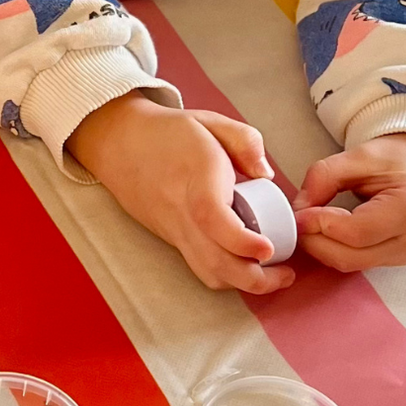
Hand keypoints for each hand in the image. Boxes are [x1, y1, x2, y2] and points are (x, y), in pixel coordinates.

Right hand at [68, 93, 294, 294]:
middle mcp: (182, 212)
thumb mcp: (212, 121)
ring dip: (241, 283)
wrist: (120, 144)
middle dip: (254, 279)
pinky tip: (244, 266)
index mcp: (196, 179)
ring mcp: (174, 229)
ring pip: (206, 271)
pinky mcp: (171, 239)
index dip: (242, 241)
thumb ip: (247, 142)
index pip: (214, 219)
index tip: (268, 249)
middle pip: (213, 260)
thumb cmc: (168, 132)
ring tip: (271, 276)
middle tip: (286, 274)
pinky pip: (198, 266)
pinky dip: (224, 275)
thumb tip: (266, 175)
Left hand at [292, 133, 405, 270]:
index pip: (357, 232)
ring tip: (311, 223)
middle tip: (298, 221)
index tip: (299, 213)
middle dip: (316, 241)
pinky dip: (336, 249)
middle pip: (351, 256)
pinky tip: (328, 231)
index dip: (321, 225)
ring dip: (323, 247)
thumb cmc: (399, 157)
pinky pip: (358, 263)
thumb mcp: (358, 156)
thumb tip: (299, 210)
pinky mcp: (400, 260)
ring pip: (351, 264)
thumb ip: (324, 178)